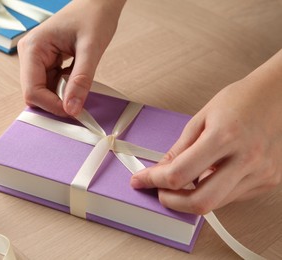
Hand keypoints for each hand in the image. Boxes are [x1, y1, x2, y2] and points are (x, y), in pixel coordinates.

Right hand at [18, 0, 125, 116]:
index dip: (52, 105)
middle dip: (55, 103)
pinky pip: (51, 86)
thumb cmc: (93, 16)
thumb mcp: (91, 49)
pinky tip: (76, 84)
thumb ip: (81, 80)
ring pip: (43, 92)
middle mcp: (29, 55)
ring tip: (80, 91)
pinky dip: (64, 91)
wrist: (97, 3)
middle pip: (34, 94)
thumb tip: (72, 109)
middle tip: (79, 106)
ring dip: (60, 98)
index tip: (74, 111)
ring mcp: (36, 60)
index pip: (32, 90)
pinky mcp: (46, 63)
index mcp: (33, 48)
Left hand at [131, 49, 281, 214]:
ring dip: (192, 197)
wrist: (280, 95)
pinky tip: (211, 175)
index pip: (179, 173)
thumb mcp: (202, 118)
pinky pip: (232, 197)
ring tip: (184, 179)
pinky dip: (213, 191)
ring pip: (216, 203)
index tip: (140, 181)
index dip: (153, 181)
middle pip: (201, 202)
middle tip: (160, 191)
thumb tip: (161, 171)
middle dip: (172, 202)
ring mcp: (261, 174)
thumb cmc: (241, 100)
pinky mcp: (269, 181)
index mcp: (224, 137)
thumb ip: (180, 149)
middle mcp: (246, 159)